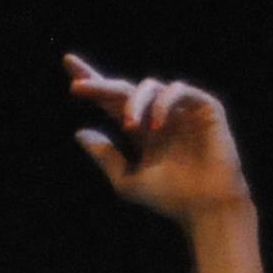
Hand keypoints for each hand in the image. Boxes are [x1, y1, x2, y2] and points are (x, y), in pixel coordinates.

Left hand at [65, 58, 248, 218]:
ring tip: (128, 125)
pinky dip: (163, 103)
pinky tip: (156, 125)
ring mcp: (181, 109)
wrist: (204, 206)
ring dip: (134, 102)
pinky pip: (178, 90)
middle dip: (99, 84)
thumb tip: (79, 132)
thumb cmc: (168, 197)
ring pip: (149, 86)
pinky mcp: (204, 106)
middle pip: (123, 88)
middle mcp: (158, 115)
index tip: (68, 66)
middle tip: (78, 87)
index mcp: (139, 130)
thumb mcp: (126, 179)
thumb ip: (104, 155)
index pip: (111, 102)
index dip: (92, 85)